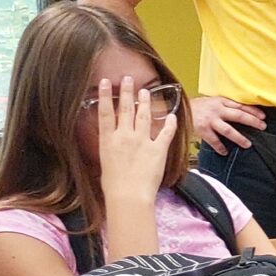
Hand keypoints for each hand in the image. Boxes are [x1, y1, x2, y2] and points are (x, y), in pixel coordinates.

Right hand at [93, 77, 179, 196]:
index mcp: (108, 140)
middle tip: (128, 78)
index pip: (105, 113)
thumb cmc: (113, 185)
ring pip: (144, 116)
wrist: (128, 196)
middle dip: (126, 92)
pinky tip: (171, 115)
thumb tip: (111, 141)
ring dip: (145, 102)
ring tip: (145, 92)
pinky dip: (169, 123)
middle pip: (125, 109)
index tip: (106, 82)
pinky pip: (165, 132)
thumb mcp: (104, 162)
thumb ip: (109, 148)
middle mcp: (124, 137)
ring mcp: (142, 141)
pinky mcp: (158, 149)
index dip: (105, 95)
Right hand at [190, 95, 264, 155]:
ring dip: (239, 137)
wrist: (178, 108)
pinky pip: (213, 140)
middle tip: (263, 127)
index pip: (241, 106)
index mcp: (221, 102)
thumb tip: (243, 112)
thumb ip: (226, 106)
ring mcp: (210, 120)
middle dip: (252, 121)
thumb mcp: (213, 101)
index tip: (263, 117)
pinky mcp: (202, 129)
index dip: (253, 111)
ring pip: (228, 130)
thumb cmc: (199, 106)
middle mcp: (217, 110)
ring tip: (248, 144)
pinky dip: (220, 147)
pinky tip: (224, 152)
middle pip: (239, 116)